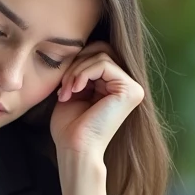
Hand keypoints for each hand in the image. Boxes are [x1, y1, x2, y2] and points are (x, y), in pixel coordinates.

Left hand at [49, 42, 143, 194]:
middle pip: (101, 49)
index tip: (62, 87)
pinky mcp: (130, 90)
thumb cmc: (70, 127)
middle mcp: (128, 85)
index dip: (76, 63)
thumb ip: (81, 69)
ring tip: (67, 92)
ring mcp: (132, 88)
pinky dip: (83, 74)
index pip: (97, 54)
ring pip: (101, 54)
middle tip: (63, 87)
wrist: (75, 149)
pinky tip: (75, 90)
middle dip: (76, 64)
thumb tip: (80, 45)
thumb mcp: (74, 90)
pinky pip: (104, 63)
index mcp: (115, 86)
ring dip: (76, 71)